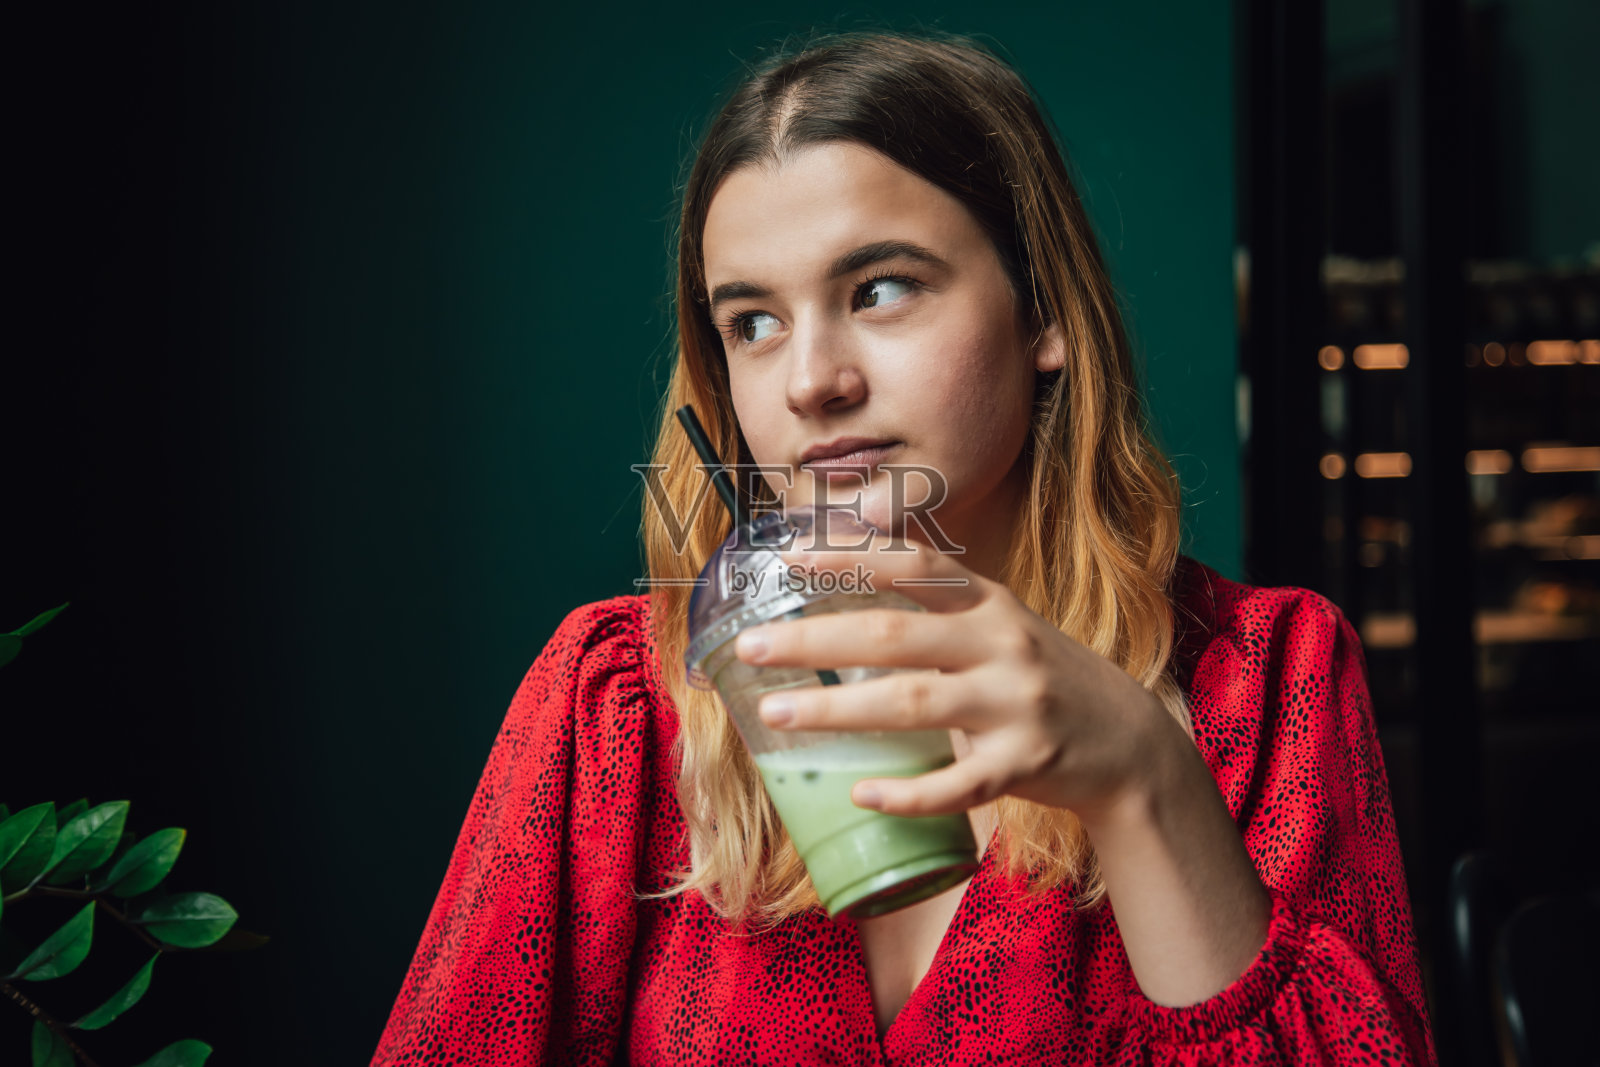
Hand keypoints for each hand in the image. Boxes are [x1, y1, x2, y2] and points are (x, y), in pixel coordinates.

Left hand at [733, 539, 1181, 821]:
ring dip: (836, 711)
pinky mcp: (1026, 764)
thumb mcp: (997, 625)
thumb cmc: (1039, 679)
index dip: (849, 556)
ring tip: (776, 718)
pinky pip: (958, 783)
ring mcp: (1015, 705)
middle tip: (750, 648)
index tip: (786, 556)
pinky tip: (862, 793)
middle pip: (894, 635)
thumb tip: (851, 565)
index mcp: (988, 603)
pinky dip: (908, 792)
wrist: (1129, 742)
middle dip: (815, 641)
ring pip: (912, 704)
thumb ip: (936, 602)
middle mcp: (1001, 644)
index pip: (913, 564)